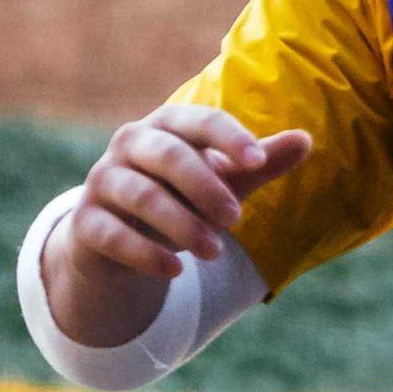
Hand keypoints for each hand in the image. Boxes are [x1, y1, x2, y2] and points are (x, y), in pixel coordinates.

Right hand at [45, 104, 311, 319]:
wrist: (116, 237)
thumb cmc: (179, 195)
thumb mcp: (221, 180)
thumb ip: (259, 163)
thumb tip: (306, 140)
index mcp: (166, 125)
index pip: (198, 121)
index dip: (228, 138)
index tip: (257, 163)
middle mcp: (130, 144)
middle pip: (167, 155)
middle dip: (204, 185)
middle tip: (237, 218)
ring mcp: (102, 182)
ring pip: (140, 195)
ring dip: (180, 224)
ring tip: (214, 251)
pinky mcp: (86, 222)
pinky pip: (111, 233)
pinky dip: (144, 253)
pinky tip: (175, 271)